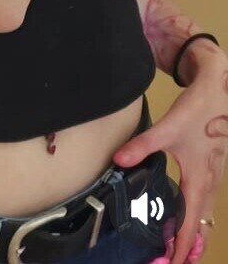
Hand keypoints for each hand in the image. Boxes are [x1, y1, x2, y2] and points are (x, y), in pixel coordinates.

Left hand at [112, 51, 227, 263]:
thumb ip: (142, 145)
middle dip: (188, 243)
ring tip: (181, 246)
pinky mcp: (211, 165)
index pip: (189, 221)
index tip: (173, 262)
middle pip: (199, 221)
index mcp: (199, 178)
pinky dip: (197, 212)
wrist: (219, 91)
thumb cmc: (197, 112)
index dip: (181, 244)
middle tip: (175, 260)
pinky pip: (205, 197)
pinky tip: (188, 212)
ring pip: (204, 209)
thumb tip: (118, 161)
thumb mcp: (168, 128)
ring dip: (193, 228)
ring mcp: (213, 173)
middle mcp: (209, 181)